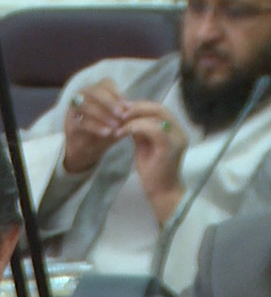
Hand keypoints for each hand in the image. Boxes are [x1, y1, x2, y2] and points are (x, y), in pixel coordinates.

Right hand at [62, 79, 127, 174]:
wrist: (88, 149)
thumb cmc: (105, 129)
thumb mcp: (119, 120)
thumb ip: (127, 113)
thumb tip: (138, 108)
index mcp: (96, 91)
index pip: (105, 83)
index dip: (116, 93)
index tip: (127, 105)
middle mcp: (83, 96)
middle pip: (94, 91)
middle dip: (109, 102)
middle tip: (122, 114)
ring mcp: (74, 109)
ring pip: (86, 105)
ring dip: (103, 115)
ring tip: (116, 126)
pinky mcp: (70, 124)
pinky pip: (81, 122)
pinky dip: (96, 127)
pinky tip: (107, 133)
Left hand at [117, 100, 189, 223]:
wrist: (162, 191)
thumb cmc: (153, 171)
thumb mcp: (144, 145)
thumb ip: (140, 131)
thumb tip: (128, 118)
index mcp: (174, 129)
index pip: (158, 108)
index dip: (140, 105)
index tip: (121, 108)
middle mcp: (179, 130)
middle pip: (158, 107)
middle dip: (136, 107)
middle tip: (117, 112)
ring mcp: (177, 137)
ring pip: (157, 115)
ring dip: (134, 117)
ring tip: (118, 123)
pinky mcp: (170, 147)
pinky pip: (154, 129)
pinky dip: (136, 127)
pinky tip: (122, 133)